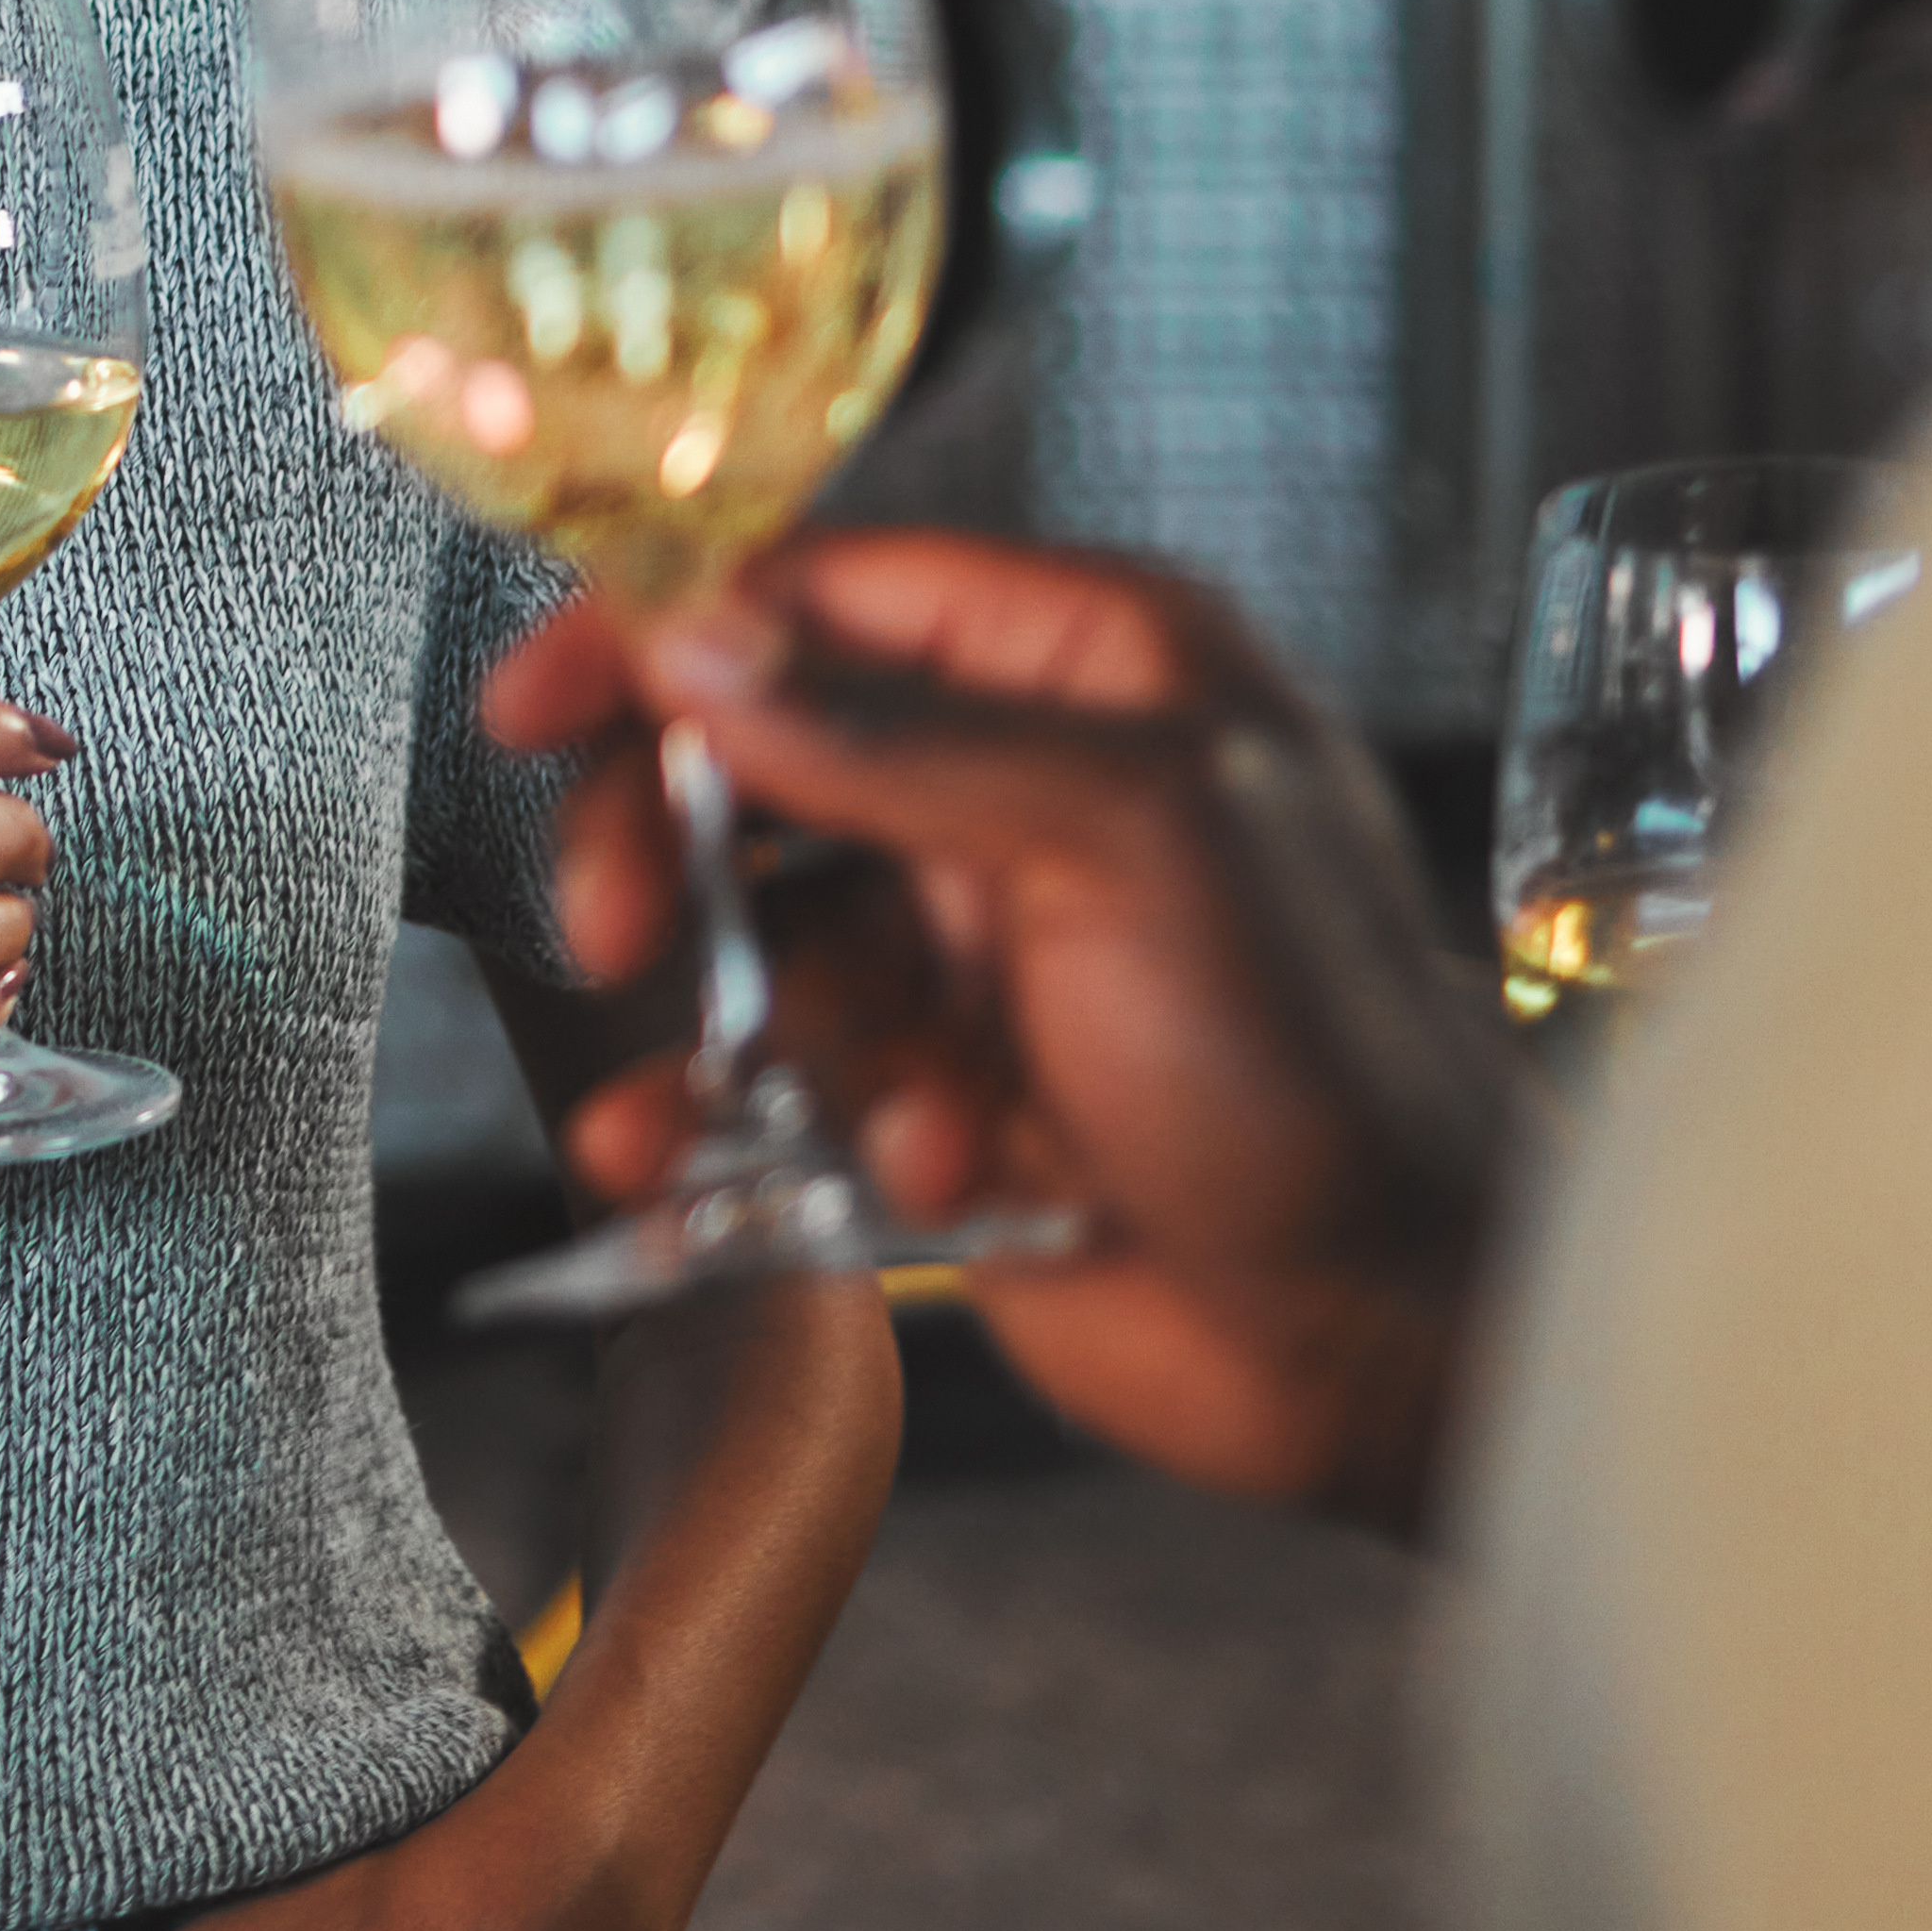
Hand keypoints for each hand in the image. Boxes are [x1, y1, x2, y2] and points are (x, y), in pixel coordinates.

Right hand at [480, 531, 1518, 1527]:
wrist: (1388, 1333)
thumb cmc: (1325, 1067)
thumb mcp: (1123, 844)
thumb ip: (900, 738)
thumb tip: (703, 645)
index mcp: (1093, 673)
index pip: (826, 597)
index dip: (668, 639)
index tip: (543, 705)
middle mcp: (1026, 790)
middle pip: (755, 762)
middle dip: (668, 853)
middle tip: (617, 933)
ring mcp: (982, 946)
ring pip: (753, 943)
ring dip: (721, 1034)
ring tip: (703, 1112)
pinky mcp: (944, 1090)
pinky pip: (782, 1085)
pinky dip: (754, 1138)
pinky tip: (786, 1175)